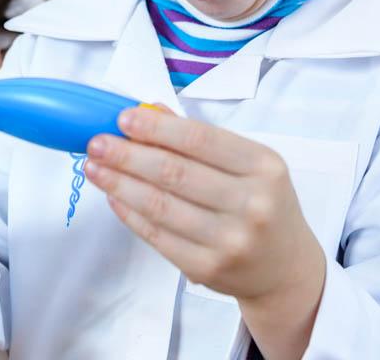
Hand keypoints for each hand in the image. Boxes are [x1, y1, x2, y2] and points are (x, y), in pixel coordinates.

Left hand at [82, 108, 324, 306]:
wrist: (285, 269)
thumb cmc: (263, 204)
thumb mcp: (249, 164)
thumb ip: (201, 139)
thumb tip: (149, 111)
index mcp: (264, 167)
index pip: (201, 139)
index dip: (157, 127)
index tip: (124, 118)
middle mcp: (252, 204)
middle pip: (175, 173)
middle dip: (127, 154)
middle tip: (97, 142)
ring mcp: (230, 240)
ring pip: (160, 206)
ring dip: (119, 183)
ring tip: (94, 167)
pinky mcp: (207, 268)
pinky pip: (158, 236)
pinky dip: (130, 214)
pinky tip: (113, 197)